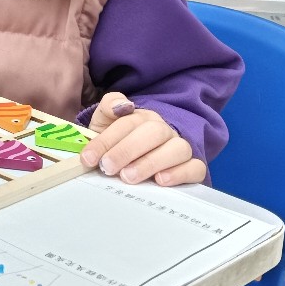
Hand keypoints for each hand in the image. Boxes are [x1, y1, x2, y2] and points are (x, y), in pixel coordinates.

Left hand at [79, 92, 205, 186]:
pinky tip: (160, 181)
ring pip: (177, 149)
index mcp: (141, 117)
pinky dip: (180, 174)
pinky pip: (195, 168)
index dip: (106, 140)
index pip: (127, 123)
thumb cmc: (118, 144)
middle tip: (108, 167)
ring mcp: (179, 148)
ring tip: (129, 177)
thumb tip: (122, 105)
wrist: (134, 162)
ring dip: (151, 163)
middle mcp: (163, 130)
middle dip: (127, 150)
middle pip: (153, 132)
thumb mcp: (104, 124)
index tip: (89, 158)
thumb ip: (108, 108)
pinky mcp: (192, 167)